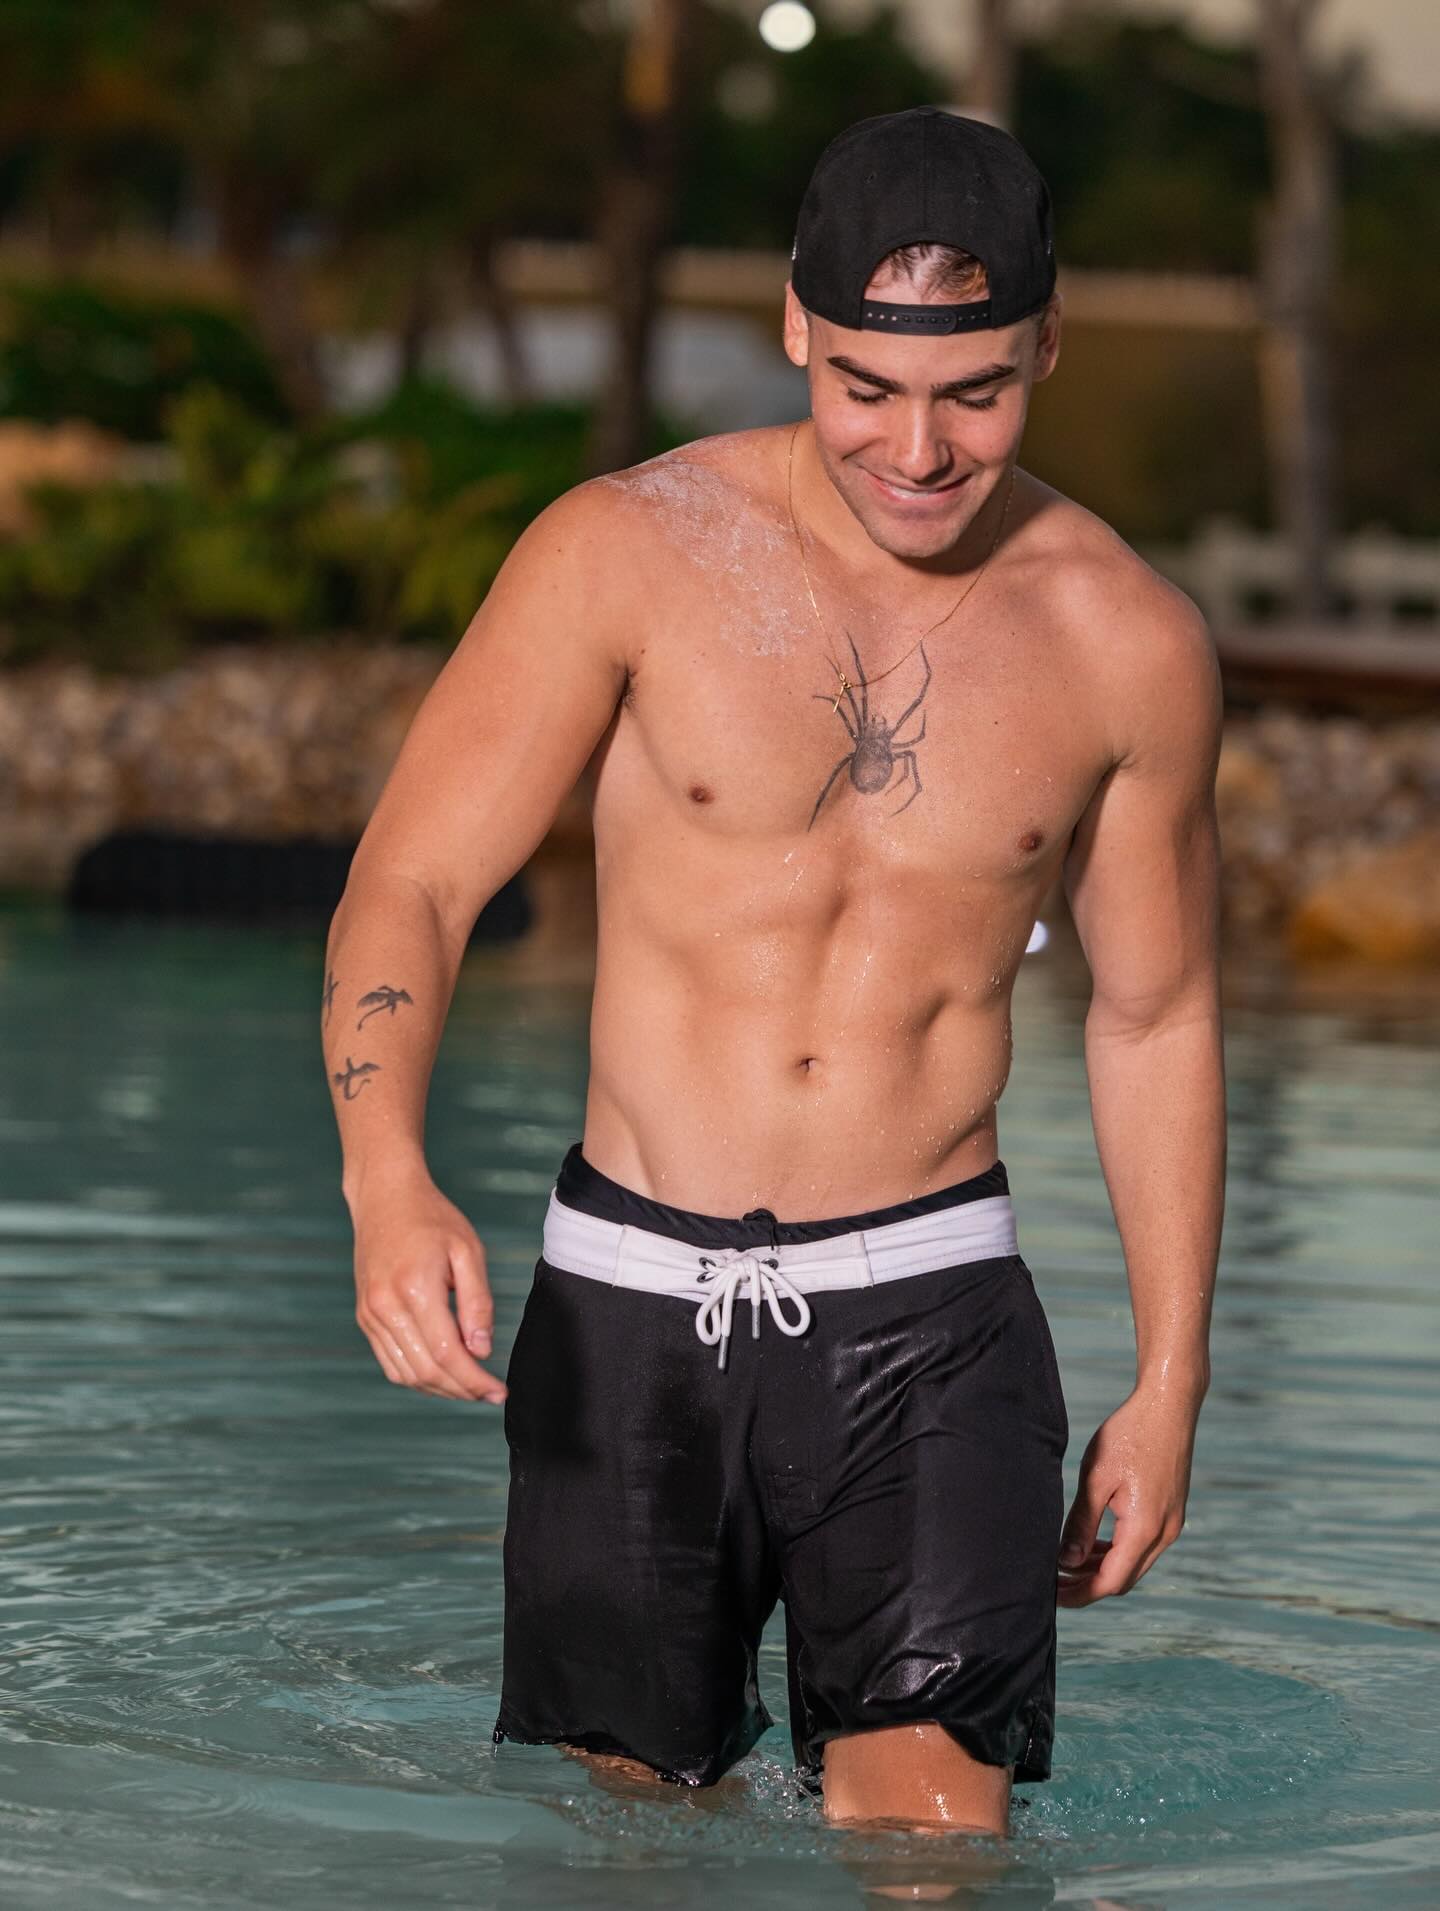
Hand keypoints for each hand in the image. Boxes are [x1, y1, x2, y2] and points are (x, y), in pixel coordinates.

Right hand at [349, 1168, 505, 1404]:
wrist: (384, 1197)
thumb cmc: (432, 1219)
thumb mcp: (468, 1250)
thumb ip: (477, 1302)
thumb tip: (481, 1351)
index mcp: (414, 1289)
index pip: (448, 1354)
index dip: (475, 1380)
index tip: (500, 1392)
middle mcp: (385, 1307)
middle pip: (427, 1370)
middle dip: (462, 1390)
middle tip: (490, 1395)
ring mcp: (370, 1314)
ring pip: (406, 1374)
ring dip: (440, 1389)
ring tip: (470, 1388)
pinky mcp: (365, 1317)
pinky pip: (390, 1363)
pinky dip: (417, 1377)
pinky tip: (442, 1374)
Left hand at [1056, 1383, 1198, 1605]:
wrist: (1168, 1404)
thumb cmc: (1129, 1435)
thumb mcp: (1096, 1478)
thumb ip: (1081, 1524)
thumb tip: (1066, 1562)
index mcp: (1145, 1528)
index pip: (1110, 1581)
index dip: (1079, 1593)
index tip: (1052, 1595)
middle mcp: (1164, 1533)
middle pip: (1123, 1579)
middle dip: (1088, 1585)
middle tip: (1054, 1582)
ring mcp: (1172, 1524)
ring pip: (1134, 1564)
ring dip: (1102, 1568)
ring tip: (1067, 1563)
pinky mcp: (1171, 1512)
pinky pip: (1142, 1546)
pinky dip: (1117, 1551)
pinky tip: (1093, 1543)